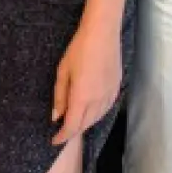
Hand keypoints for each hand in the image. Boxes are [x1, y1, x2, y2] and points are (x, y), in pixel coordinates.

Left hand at [51, 23, 122, 145]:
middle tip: (62, 130)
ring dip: (85, 123)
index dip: (62, 136)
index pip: (72, 126)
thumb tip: (56, 116)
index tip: (55, 140)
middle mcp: (98, 100)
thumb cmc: (79, 48)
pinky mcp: (117, 86)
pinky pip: (107, 108)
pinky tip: (92, 111)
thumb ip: (60, 96)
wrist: (102, 31)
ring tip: (76, 121)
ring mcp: (109, 93)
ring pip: (97, 118)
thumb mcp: (63, 71)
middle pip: (85, 125)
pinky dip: (98, 114)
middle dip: (73, 131)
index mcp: (82, 97)